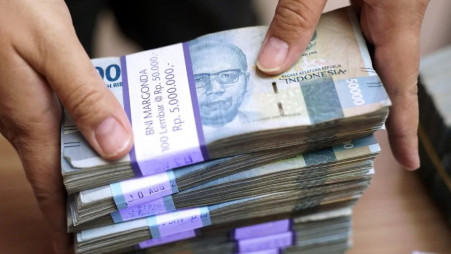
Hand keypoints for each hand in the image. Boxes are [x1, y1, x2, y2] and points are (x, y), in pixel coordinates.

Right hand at [0, 0, 132, 252]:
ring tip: (133, 180)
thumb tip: (116, 146)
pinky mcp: (37, 96)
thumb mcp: (52, 48)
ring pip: (69, 151)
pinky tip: (118, 134)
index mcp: (31, 122)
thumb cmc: (9, 8)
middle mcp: (29, 123)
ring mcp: (30, 110)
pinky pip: (69, 126)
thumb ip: (85, 95)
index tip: (78, 252)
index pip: (51, 190)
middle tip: (125, 215)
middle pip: (65, 175)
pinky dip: (94, 136)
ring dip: (97, 168)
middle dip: (91, 200)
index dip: (65, 226)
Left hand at [257, 0, 427, 169]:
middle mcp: (399, 16)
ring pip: (370, 56)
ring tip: (317, 108)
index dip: (404, 126)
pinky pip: (362, 34)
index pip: (402, 83)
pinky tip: (314, 61)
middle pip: (382, 76)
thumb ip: (296, 16)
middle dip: (361, 109)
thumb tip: (272, 63)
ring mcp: (389, 7)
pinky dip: (341, 53)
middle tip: (335, 139)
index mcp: (397, 15)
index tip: (407, 161)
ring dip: (346, 81)